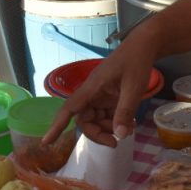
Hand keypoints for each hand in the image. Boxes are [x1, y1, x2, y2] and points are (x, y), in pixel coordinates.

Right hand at [42, 34, 156, 146]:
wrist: (144, 46)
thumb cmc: (136, 62)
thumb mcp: (133, 88)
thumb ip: (125, 111)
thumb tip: (119, 136)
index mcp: (91, 87)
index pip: (69, 108)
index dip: (57, 125)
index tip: (46, 141)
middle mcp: (92, 92)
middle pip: (84, 119)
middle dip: (97, 133)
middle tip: (115, 143)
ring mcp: (100, 95)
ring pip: (96, 119)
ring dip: (108, 128)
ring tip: (129, 129)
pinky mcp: (109, 96)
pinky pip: (105, 114)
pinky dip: (115, 122)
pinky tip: (129, 123)